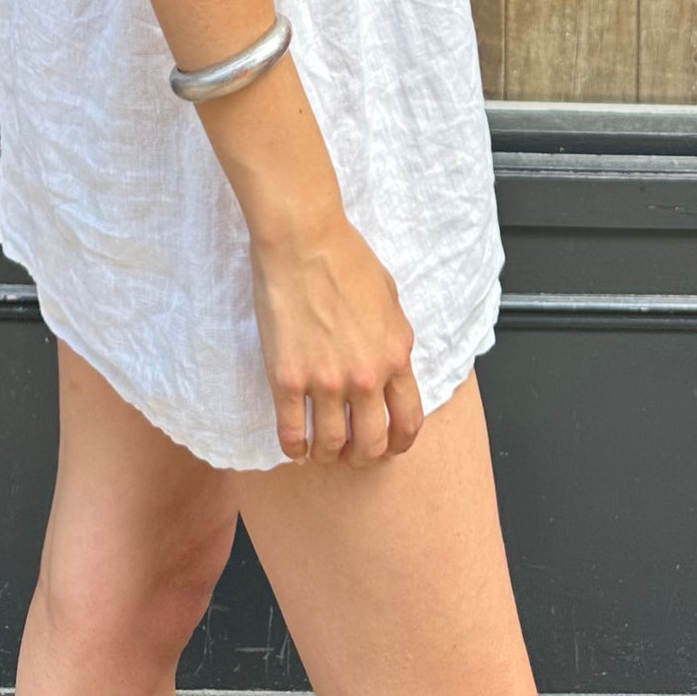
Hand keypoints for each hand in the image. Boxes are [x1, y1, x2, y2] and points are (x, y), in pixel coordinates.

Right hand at [249, 209, 423, 467]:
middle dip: (364, 455)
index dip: (399, 442)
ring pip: (332, 445)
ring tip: (322, 451)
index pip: (409, 420)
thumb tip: (389, 367)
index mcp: (396, 355)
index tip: (388, 446)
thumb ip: (393, 341)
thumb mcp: (391, 300)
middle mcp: (366, 377)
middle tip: (352, 452)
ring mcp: (326, 381)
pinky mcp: (288, 379)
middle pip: (372, 443)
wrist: (303, 240)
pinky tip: (295, 448)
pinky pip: (292, 433)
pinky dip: (294, 449)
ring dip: (328, 455)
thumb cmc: (347, 258)